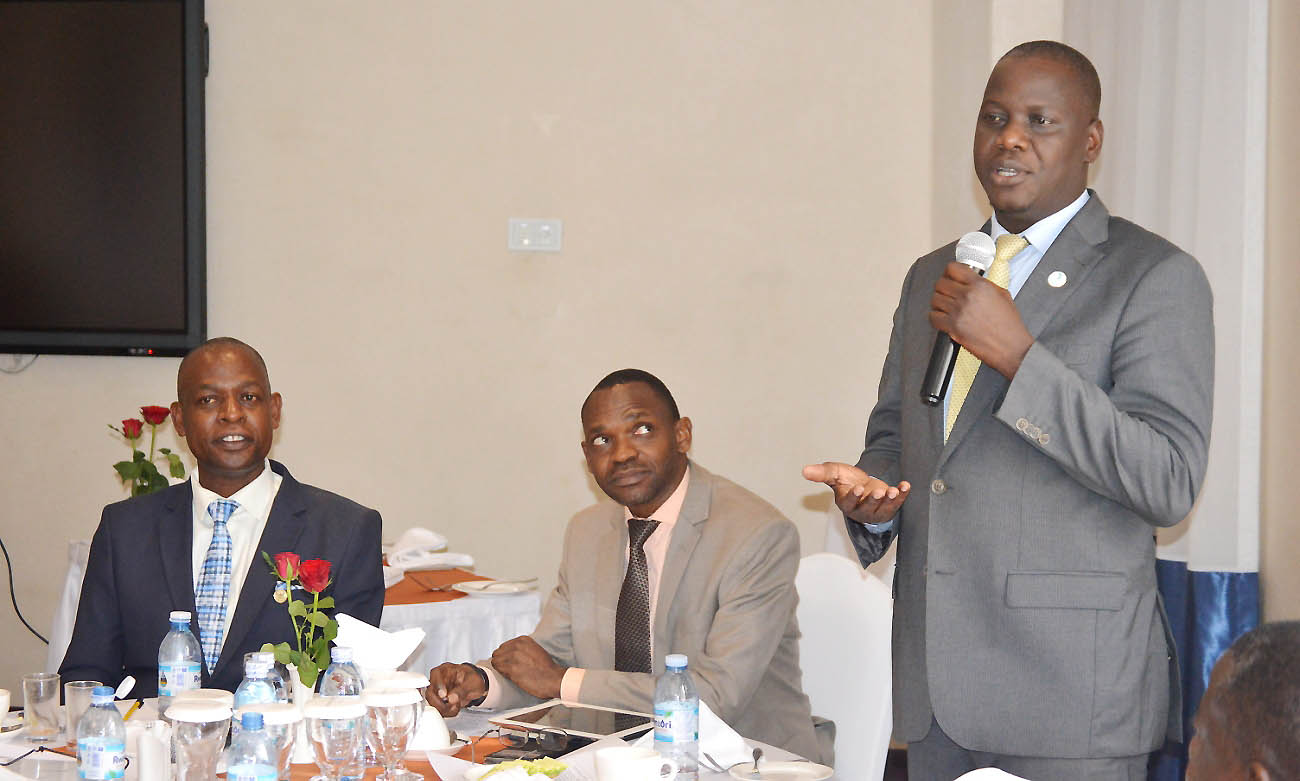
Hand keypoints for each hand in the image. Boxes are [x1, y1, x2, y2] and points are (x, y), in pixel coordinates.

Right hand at [426, 662, 486, 716]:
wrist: (476, 685)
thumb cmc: (473, 678)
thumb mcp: (472, 682)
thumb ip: (461, 690)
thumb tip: (451, 698)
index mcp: (445, 669)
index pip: (435, 675)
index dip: (438, 686)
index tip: (444, 695)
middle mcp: (439, 680)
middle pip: (430, 691)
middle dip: (440, 702)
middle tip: (451, 705)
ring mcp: (438, 691)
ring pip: (432, 703)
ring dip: (444, 709)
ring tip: (456, 706)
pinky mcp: (439, 701)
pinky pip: (438, 709)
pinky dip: (447, 712)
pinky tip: (455, 708)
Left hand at [491, 636, 566, 699]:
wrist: (553, 678)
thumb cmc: (546, 668)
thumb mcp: (535, 649)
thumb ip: (523, 648)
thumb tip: (510, 652)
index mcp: (523, 639)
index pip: (504, 646)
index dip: (506, 656)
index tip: (512, 663)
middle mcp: (517, 645)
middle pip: (498, 652)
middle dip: (502, 661)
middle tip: (509, 669)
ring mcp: (513, 656)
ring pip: (495, 660)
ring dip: (501, 668)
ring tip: (510, 673)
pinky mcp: (511, 669)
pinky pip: (498, 668)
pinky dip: (501, 673)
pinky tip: (510, 676)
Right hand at [802, 462, 908, 525]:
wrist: (864, 483)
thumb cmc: (847, 480)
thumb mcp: (835, 474)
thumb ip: (822, 473)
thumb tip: (804, 470)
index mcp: (847, 504)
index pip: (850, 503)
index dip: (854, 497)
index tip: (858, 489)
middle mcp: (862, 511)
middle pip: (868, 508)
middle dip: (874, 500)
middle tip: (878, 493)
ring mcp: (877, 511)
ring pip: (884, 508)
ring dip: (890, 500)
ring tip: (893, 490)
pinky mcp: (890, 507)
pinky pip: (898, 503)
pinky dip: (902, 495)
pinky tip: (905, 486)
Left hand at [929, 262, 1033, 378]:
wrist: (1012, 346)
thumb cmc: (1009, 325)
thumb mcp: (1002, 295)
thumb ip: (984, 285)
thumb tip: (971, 281)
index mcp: (980, 286)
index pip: (953, 268)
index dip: (949, 272)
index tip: (950, 277)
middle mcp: (968, 296)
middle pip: (941, 283)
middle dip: (942, 288)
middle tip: (947, 293)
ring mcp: (959, 311)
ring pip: (935, 299)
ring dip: (938, 302)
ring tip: (945, 306)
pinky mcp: (953, 327)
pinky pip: (933, 317)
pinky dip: (936, 317)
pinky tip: (944, 318)